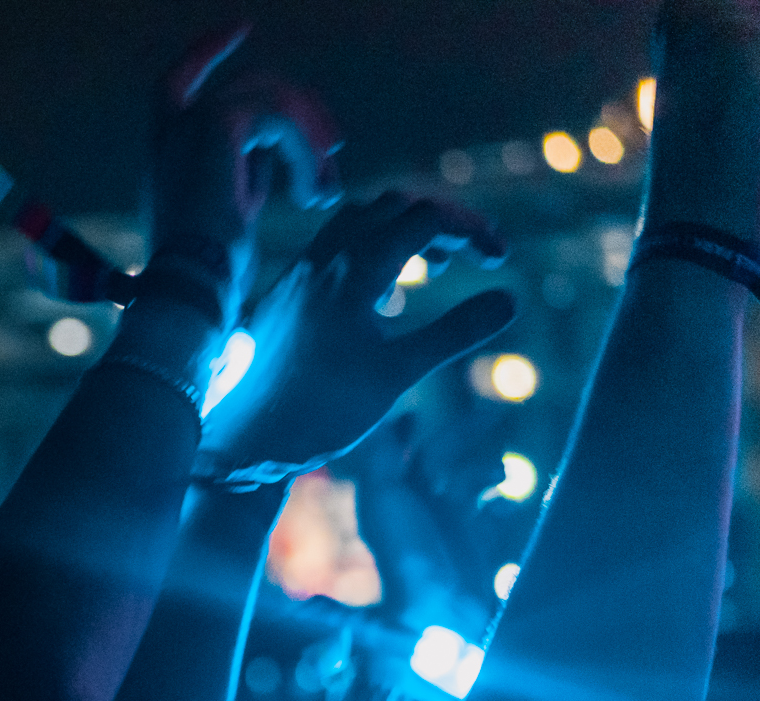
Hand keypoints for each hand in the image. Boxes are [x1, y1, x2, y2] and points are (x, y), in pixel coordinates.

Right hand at [149, 26, 342, 313]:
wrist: (189, 292)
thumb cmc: (210, 276)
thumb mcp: (229, 213)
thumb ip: (246, 173)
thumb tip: (282, 156)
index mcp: (164, 151)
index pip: (177, 79)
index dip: (207, 50)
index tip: (241, 28)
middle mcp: (170, 132)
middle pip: (248, 85)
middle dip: (300, 111)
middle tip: (332, 149)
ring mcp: (190, 127)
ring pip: (272, 98)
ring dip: (309, 141)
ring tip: (323, 190)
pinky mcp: (217, 129)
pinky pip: (279, 118)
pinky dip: (305, 154)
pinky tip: (312, 195)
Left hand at [198, 193, 514, 482]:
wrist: (250, 436)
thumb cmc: (323, 409)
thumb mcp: (398, 372)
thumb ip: (454, 332)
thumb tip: (509, 300)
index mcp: (355, 269)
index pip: (426, 217)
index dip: (470, 230)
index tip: (499, 259)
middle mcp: (323, 258)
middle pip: (393, 205)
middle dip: (439, 221)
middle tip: (469, 257)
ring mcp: (300, 271)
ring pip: (358, 219)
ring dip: (401, 229)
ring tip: (430, 266)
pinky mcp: (286, 290)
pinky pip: (332, 245)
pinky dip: (369, 247)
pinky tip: (381, 292)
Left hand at [343, 409, 505, 644]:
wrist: (435, 615)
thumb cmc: (406, 553)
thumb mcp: (385, 500)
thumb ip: (386, 459)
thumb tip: (396, 420)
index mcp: (397, 495)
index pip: (412, 452)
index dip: (421, 430)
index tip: (434, 409)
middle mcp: (422, 508)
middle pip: (447, 461)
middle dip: (468, 437)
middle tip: (498, 413)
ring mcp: (451, 528)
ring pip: (473, 484)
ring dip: (488, 470)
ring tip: (503, 472)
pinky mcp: (478, 548)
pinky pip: (495, 517)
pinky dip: (504, 505)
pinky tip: (511, 504)